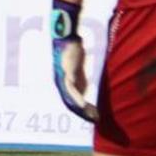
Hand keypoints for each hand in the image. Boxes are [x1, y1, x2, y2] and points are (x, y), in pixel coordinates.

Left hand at [50, 0, 97, 122]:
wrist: (65, 36)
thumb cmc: (72, 49)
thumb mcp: (78, 66)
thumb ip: (80, 77)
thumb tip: (84, 88)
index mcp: (65, 81)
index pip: (73, 99)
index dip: (82, 109)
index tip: (92, 115)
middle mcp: (61, 82)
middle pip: (71, 101)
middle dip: (83, 112)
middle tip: (94, 119)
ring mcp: (62, 78)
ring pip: (70, 98)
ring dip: (81, 108)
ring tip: (91, 115)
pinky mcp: (65, 72)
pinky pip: (71, 88)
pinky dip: (77, 97)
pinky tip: (84, 104)